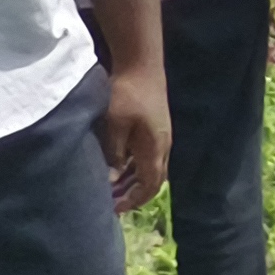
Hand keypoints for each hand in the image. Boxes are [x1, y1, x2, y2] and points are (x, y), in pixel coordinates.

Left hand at [99, 64, 167, 211]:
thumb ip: (114, 154)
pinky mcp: (154, 127)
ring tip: (113, 188)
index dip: (134, 200)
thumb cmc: (127, 94)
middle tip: (112, 203)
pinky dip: (134, 167)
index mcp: (155, 147)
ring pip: (150, 167)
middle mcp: (162, 145)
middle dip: (135, 194)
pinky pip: (147, 156)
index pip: (150, 184)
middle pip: (153, 179)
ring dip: (134, 180)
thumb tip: (112, 180)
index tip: (114, 209)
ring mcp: (160, 135)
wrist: (142, 64)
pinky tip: (118, 166)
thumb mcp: (114, 125)